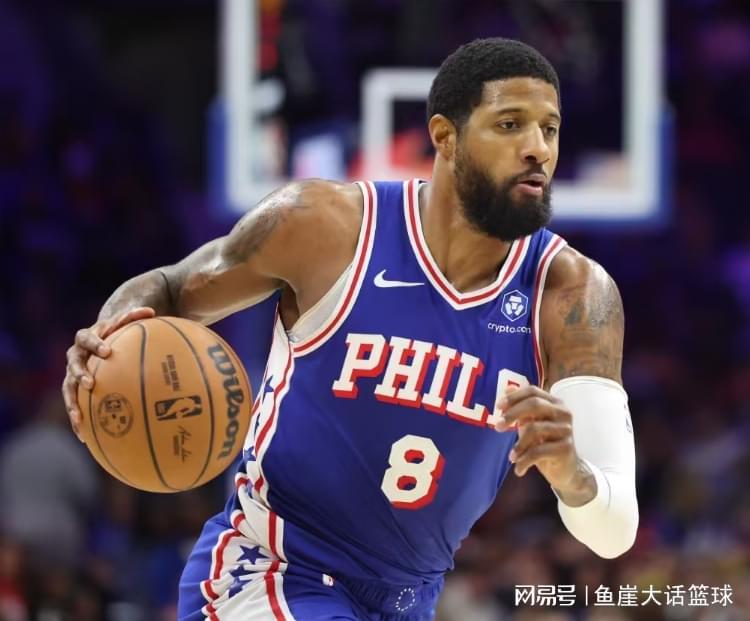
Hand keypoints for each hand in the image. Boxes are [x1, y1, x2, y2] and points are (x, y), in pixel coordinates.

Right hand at [62, 307, 154, 440]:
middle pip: (73, 364)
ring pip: (67, 389)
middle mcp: (75, 355)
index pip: (87, 339)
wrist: (99, 338)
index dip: (96, 344)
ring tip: (79, 419)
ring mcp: (72, 373)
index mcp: (86, 338)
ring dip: (72, 403)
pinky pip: (73, 405)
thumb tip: (152, 312)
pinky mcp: (73, 389)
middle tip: (90, 384)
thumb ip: (135, 316)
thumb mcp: (124, 321)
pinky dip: (77, 420)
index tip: (107, 352)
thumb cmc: (115, 330)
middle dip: (80, 374)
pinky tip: (84, 437)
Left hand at [495, 385, 594, 504]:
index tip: (498, 406)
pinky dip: (524, 461)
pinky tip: (518, 468)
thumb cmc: (546, 443)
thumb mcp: (532, 423)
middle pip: (534, 405)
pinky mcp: (566, 447)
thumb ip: (521, 406)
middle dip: (512, 414)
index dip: (514, 397)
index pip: (533, 391)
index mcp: (555, 403)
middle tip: (497, 427)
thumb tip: (507, 388)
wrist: (567, 470)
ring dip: (518, 445)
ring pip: (534, 429)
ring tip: (511, 456)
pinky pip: (538, 451)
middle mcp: (563, 413)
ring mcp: (566, 430)